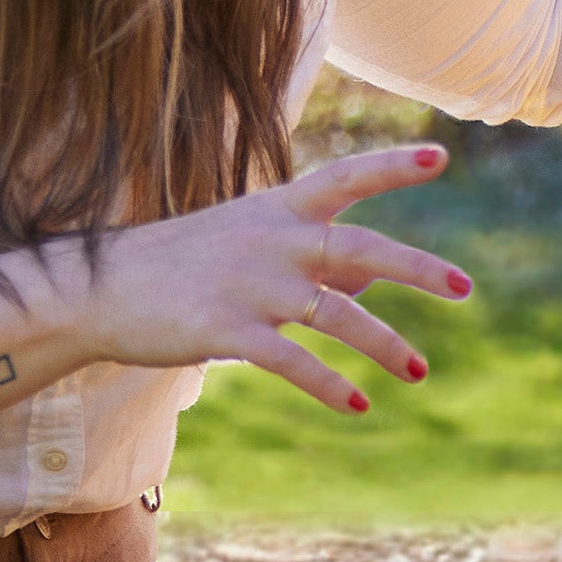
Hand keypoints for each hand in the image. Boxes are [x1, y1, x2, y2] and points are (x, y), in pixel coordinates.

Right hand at [75, 147, 473, 417]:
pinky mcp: (224, 329)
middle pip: (361, 247)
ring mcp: (250, 284)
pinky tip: (358, 405)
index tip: (443, 157)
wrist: (95, 290)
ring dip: (385, 345)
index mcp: (279, 209)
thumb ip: (317, 259)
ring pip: (337, 313)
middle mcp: (272, 240)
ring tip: (420, 372)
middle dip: (417, 267)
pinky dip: (328, 384)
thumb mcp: (253, 243)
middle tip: (466, 288)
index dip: (393, 167)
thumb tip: (376, 283)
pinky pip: (291, 360)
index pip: (345, 178)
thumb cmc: (185, 264)